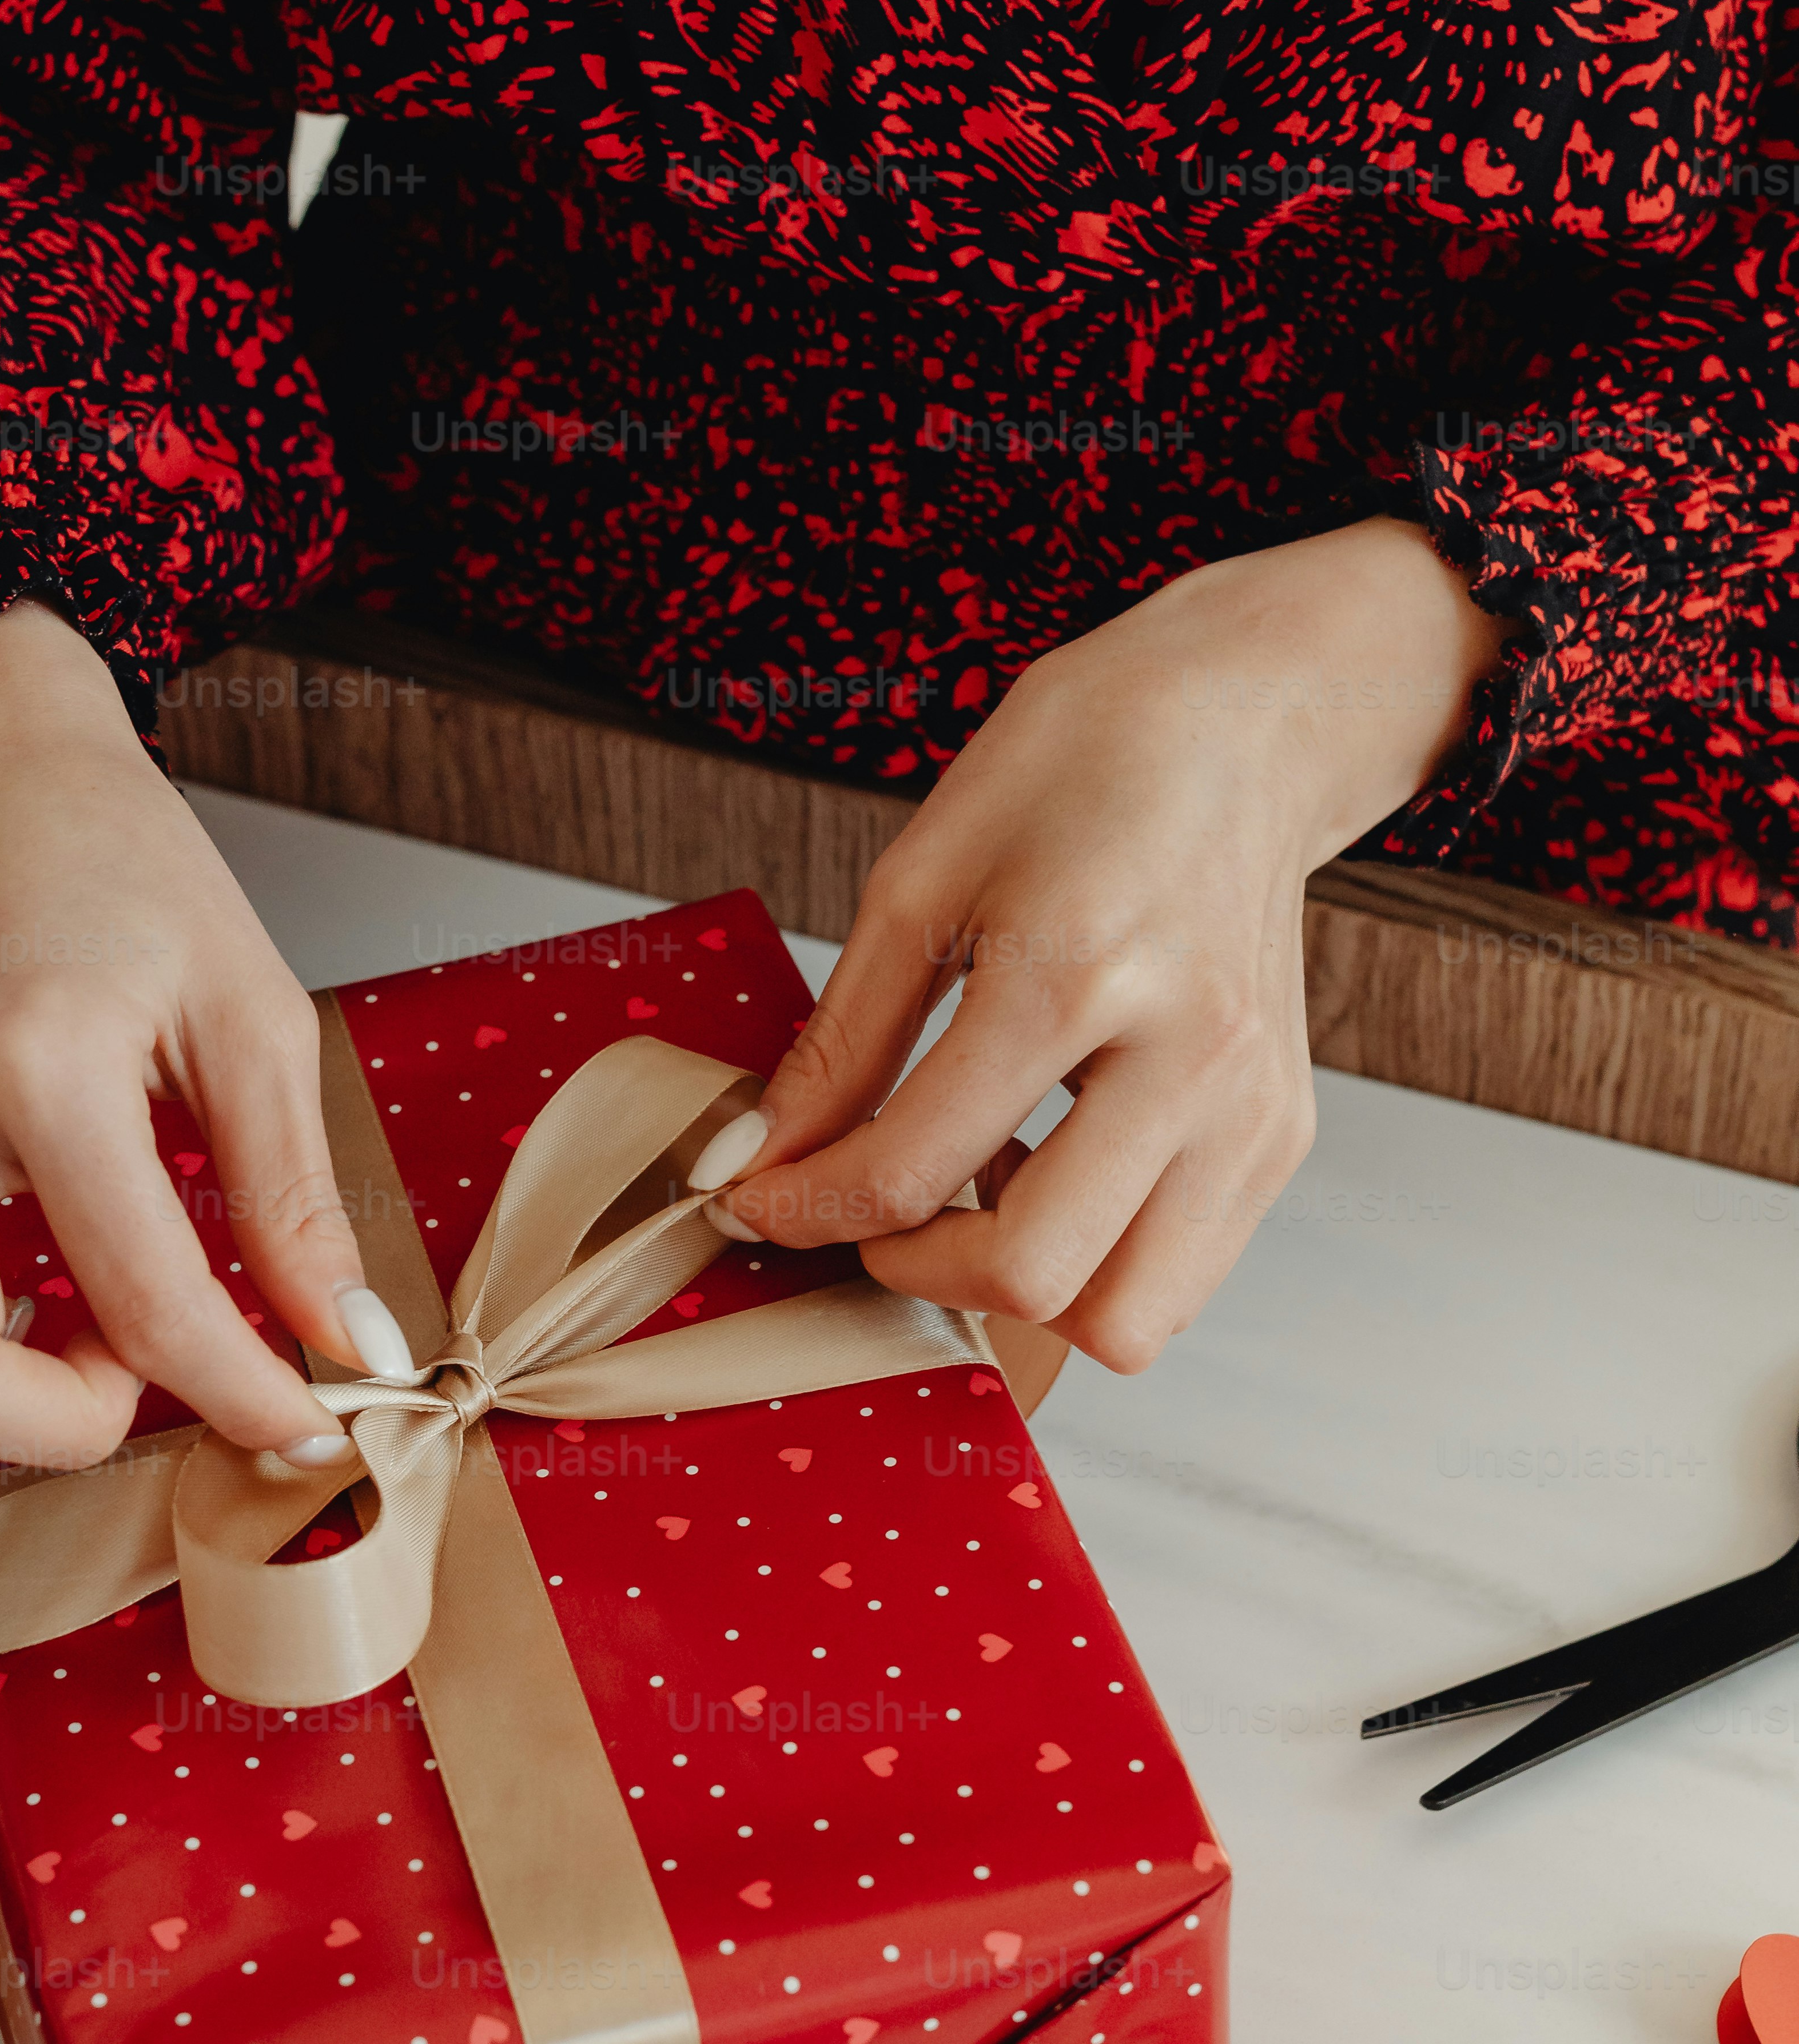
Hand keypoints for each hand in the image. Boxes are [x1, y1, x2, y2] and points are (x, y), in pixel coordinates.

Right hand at [0, 603, 415, 1467]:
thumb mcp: (252, 1014)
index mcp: (34, 1062)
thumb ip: (297, 1198)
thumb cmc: (122, 879)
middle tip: (134, 1343)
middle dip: (64, 1420)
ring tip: (32, 1334)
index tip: (305, 1427)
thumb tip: (352, 1349)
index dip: (242, 1395)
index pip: (141, 1300)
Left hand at [690, 518, 1504, 1368]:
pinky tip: (1047, 1172)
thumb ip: (840, 1040)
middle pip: (1033, 1275)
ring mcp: (1252, 1108)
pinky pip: (1180, 1278)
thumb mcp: (922, 876)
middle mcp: (1187, 1056)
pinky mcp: (1283, 1134)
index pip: (913, 1167)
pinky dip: (1096, 1265)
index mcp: (1075, 972)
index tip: (761, 1201)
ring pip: (1128, 1318)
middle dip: (916, 1269)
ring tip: (973, 1198)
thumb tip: (762, 1161)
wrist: (1243, 725)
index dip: (807, 1208)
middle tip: (870, 1213)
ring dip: (1022, 1292)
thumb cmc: (1083, 769)